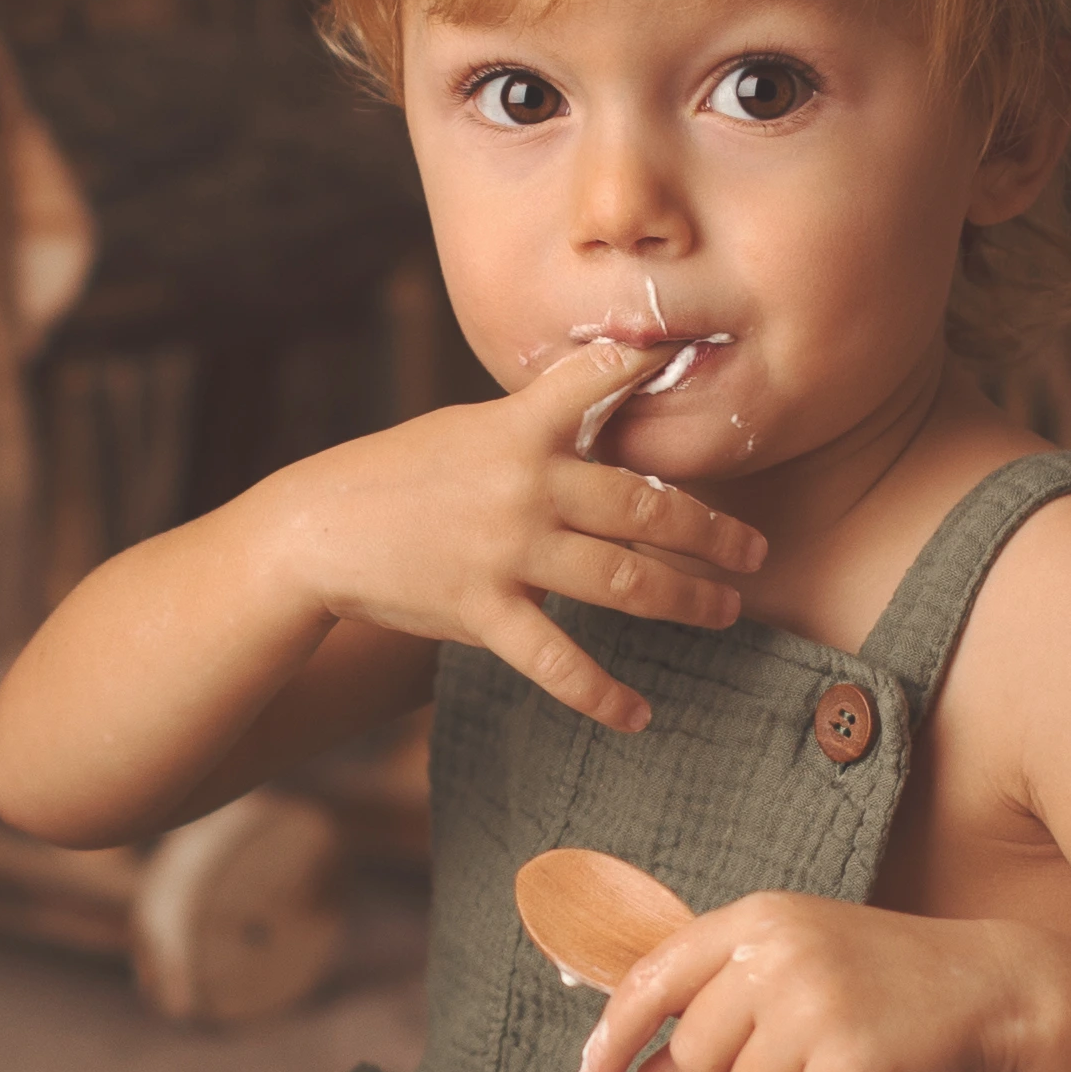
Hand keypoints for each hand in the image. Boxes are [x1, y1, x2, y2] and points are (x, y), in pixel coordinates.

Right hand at [261, 337, 770, 731]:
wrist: (315, 529)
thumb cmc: (397, 474)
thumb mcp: (467, 430)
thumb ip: (538, 430)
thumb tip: (607, 424)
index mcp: (521, 427)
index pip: (599, 379)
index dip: (652, 364)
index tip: (704, 355)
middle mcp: (524, 484)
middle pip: (643, 506)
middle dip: (711, 533)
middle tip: (755, 551)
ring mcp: (505, 550)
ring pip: (622, 581)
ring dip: (686, 601)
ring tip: (724, 611)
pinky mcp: (481, 609)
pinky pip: (556, 661)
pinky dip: (602, 695)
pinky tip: (640, 716)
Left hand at [575, 893, 1070, 1071]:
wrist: (1002, 990)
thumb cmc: (892, 987)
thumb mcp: (798, 976)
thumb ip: (719, 1015)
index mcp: (759, 919)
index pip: (651, 978)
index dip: (612, 1036)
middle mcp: (779, 955)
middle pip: (692, 1060)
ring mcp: (816, 1008)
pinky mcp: (854, 1067)